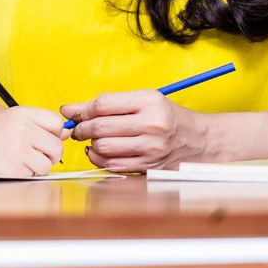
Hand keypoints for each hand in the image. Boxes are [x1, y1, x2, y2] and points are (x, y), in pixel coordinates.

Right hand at [0, 106, 67, 175]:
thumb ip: (36, 123)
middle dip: (51, 153)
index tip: (48, 137)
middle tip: (39, 154)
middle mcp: (23, 130)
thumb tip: (66, 133)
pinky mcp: (13, 170)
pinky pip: (33, 175)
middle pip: (57, 145)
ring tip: (25, 161)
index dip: (55, 132)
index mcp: (22, 113)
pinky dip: (27, 174)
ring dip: (40, 166)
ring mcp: (18, 150)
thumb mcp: (8, 117)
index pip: (56, 122)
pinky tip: (13, 167)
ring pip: (48, 164)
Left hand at [61, 90, 208, 171]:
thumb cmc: (165, 116)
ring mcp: (151, 149)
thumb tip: (69, 109)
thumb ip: (108, 103)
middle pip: (101, 127)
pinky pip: (113, 165)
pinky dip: (99, 159)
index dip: (82, 109)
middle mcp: (151, 125)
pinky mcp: (149, 168)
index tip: (72, 112)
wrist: (199, 141)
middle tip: (77, 128)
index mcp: (149, 102)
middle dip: (81, 128)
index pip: (103, 104)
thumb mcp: (143, 99)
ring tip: (92, 139)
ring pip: (104, 148)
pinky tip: (100, 152)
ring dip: (90, 144)